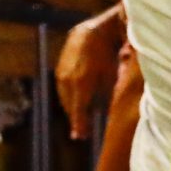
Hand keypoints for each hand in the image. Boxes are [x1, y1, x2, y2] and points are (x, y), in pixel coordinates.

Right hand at [55, 3, 126, 138]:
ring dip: (72, 108)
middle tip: (82, 132)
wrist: (92, 32)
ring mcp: (61, 76)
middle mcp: (67, 82)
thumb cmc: (108, 55)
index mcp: (81, 85)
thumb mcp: (111, 76)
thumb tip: (105, 112)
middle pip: (70, 107)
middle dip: (76, 119)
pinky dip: (69, 98)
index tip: (79, 137)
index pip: (78, 111)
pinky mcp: (58, 71)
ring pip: (65, 99)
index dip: (79, 125)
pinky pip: (62, 90)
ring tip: (79, 118)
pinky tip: (76, 102)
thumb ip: (106, 95)